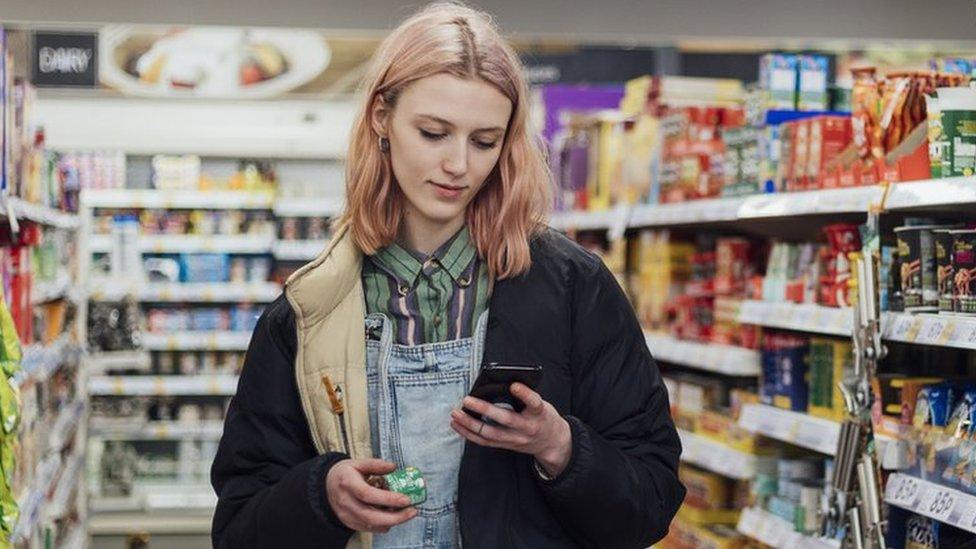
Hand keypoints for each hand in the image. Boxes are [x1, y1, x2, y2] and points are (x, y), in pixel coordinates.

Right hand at [325, 458, 417, 532]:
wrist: (326, 486)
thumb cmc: (345, 473)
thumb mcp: (358, 463)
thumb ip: (376, 464)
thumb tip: (394, 467)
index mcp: (347, 484)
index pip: (368, 495)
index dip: (388, 499)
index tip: (406, 499)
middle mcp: (345, 502)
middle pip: (370, 516)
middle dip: (395, 517)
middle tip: (412, 511)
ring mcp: (346, 515)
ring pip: (371, 525)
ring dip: (392, 522)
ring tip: (407, 514)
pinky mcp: (349, 523)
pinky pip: (369, 528)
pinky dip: (383, 525)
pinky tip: (394, 517)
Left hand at [450, 383, 571, 476]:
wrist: (551, 442)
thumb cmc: (543, 417)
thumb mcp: (541, 404)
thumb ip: (525, 397)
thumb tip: (502, 383)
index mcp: (539, 413)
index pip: (533, 403)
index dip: (524, 394)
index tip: (514, 385)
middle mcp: (528, 427)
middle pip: (505, 419)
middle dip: (484, 410)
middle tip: (467, 400)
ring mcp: (516, 439)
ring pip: (490, 434)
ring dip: (470, 424)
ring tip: (456, 414)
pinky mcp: (507, 445)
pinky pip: (485, 441)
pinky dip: (469, 434)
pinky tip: (458, 425)